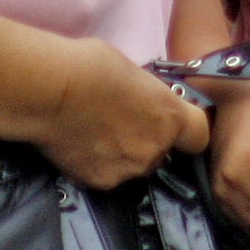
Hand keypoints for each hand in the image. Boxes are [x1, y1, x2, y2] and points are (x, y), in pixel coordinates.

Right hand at [37, 37, 210, 188]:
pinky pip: (106, 175)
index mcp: (171, 117)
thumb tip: (145, 104)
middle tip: (120, 123)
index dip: (187, 131)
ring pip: (134, 166)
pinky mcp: (99, 182)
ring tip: (95, 133)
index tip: (171, 123)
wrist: (51, 91)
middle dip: (147, 141)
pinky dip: (97, 164)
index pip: (199, 136)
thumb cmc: (93, 67)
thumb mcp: (136, 75)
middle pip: (161, 152)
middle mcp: (156, 150)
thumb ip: (149, 98)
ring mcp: (127, 170)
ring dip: (123, 154)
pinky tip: (80, 145)